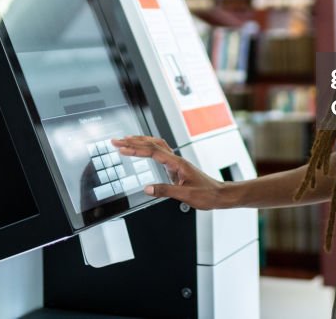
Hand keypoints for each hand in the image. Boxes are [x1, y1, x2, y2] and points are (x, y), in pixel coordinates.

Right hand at [111, 136, 226, 209]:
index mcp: (177, 163)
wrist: (219, 194)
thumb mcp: (185, 195)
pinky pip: (160, 151)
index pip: (152, 152)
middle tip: (117, 141)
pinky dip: (149, 147)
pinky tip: (143, 148)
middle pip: (152, 144)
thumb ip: (165, 191)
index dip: (136, 149)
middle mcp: (176, 159)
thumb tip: (147, 189)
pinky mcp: (176, 166)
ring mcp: (176, 162)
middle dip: (133, 141)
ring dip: (140, 141)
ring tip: (125, 140)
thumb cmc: (206, 194)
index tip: (122, 148)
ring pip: (156, 145)